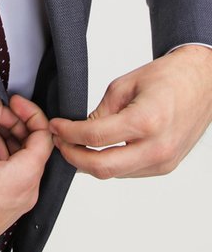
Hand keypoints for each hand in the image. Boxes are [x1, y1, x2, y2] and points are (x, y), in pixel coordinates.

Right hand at [0, 94, 53, 251]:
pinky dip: (2, 154)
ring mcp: (18, 200)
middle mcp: (27, 190)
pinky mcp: (7, 206)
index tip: (13, 101)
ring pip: (23, 159)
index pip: (43, 135)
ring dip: (7, 138)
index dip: (30, 112)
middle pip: (34, 146)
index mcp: (24, 177)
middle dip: (16, 123)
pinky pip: (14, 173)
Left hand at [49, 45, 211, 178]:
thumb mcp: (123, 86)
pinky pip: (129, 172)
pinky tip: (99, 149)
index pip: (95, 137)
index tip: (55, 127)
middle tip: (60, 142)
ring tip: (75, 144)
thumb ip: (100, 112)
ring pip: (115, 173)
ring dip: (90, 163)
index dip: (68, 133)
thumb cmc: (168, 77)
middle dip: (73, 157)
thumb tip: (78, 131)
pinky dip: (110, 163)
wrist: (201, 82)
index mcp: (146, 121)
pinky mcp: (166, 166)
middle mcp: (157, 147)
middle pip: (103, 167)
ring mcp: (163, 161)